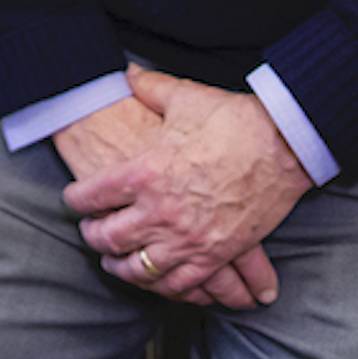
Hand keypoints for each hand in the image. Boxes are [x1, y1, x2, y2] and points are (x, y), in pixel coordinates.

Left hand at [63, 68, 309, 309]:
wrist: (285, 144)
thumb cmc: (234, 119)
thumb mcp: (185, 97)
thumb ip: (150, 87)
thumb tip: (129, 73)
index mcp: (145, 171)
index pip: (92, 196)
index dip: (76, 200)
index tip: (72, 200)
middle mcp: (160, 211)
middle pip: (109, 238)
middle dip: (93, 237)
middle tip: (89, 232)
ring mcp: (188, 238)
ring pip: (138, 268)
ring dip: (120, 266)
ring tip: (113, 261)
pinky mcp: (215, 255)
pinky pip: (178, 284)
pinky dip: (160, 285)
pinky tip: (154, 279)